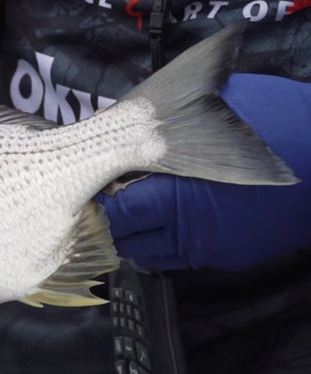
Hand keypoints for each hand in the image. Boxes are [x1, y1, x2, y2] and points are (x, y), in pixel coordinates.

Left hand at [97, 74, 310, 270]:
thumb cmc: (280, 121)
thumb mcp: (220, 105)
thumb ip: (171, 122)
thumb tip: (127, 122)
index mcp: (178, 193)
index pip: (119, 212)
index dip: (106, 197)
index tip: (103, 182)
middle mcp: (189, 230)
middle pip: (128, 238)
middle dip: (116, 218)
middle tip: (115, 196)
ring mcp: (210, 249)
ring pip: (149, 254)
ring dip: (138, 233)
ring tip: (139, 209)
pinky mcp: (228, 257)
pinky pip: (178, 258)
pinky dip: (165, 242)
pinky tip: (170, 220)